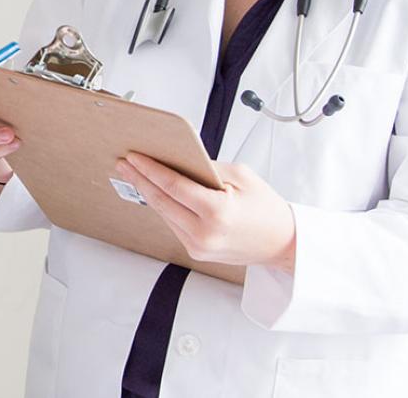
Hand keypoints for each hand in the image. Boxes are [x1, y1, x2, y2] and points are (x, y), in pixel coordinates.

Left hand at [117, 153, 296, 272]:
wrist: (283, 243)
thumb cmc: (266, 208)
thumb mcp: (242, 176)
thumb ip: (207, 167)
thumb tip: (176, 160)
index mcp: (218, 212)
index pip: (173, 186)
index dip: (149, 169)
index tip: (134, 156)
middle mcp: (204, 233)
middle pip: (161, 201)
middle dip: (139, 179)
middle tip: (124, 163)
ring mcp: (198, 246)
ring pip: (163, 213)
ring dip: (148, 193)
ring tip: (134, 174)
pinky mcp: (196, 252)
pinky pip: (172, 224)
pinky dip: (163, 207)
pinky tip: (154, 192)